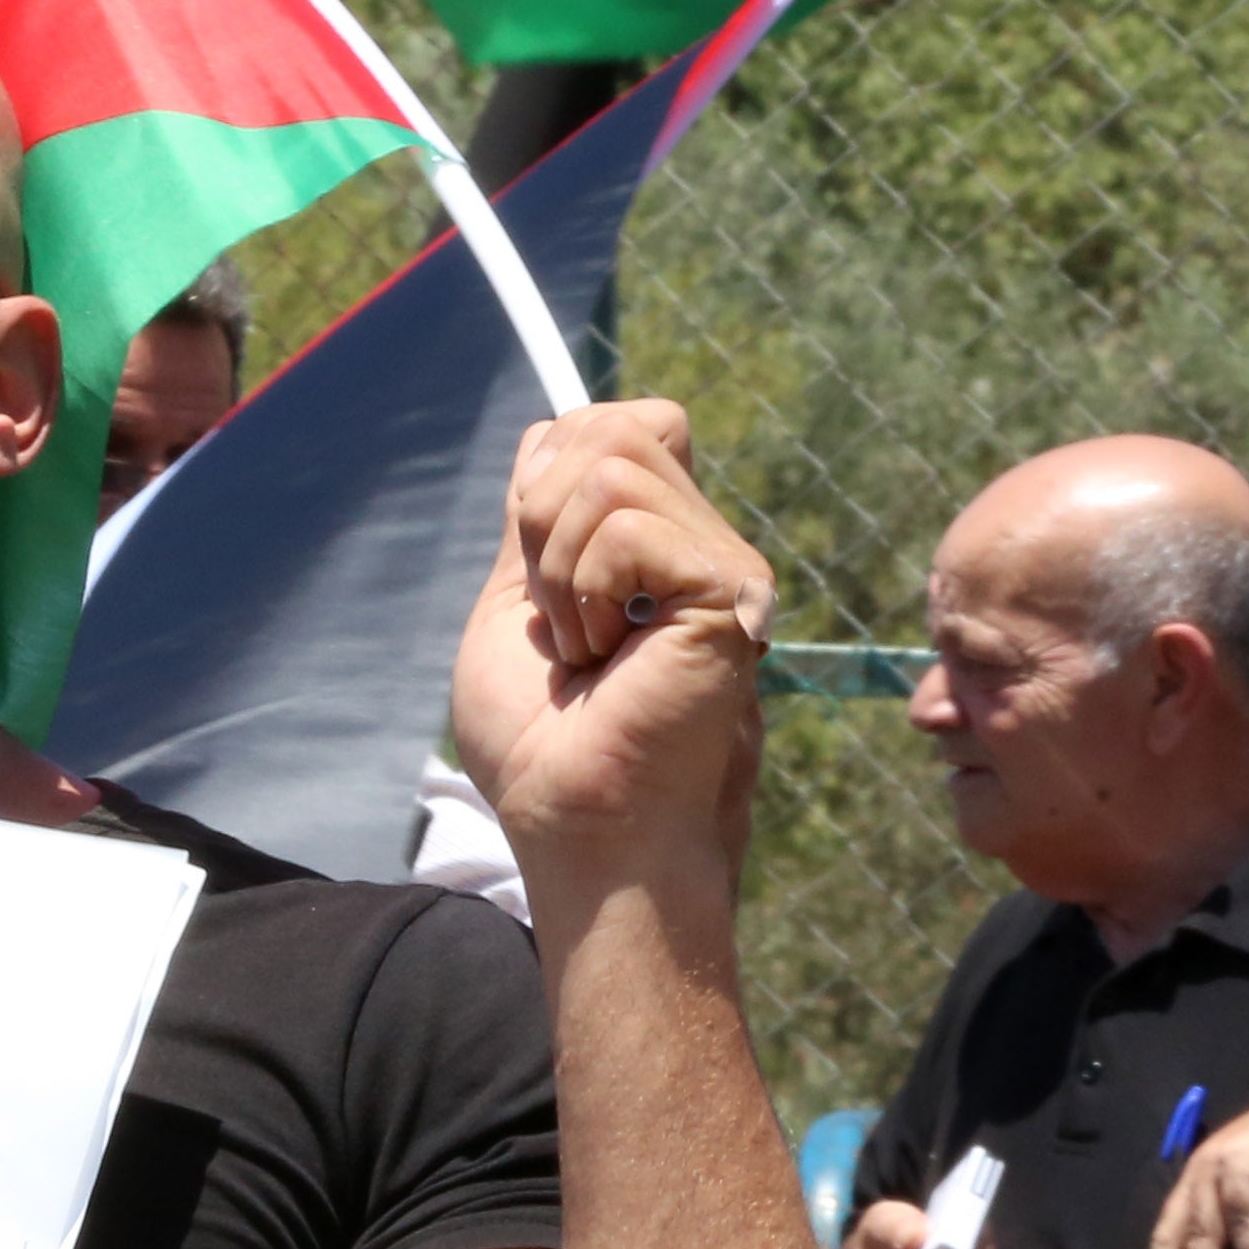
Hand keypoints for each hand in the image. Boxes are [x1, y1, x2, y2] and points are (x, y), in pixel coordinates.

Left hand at [448, 402, 774, 891]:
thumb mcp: (516, 607)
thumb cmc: (543, 743)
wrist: (580, 823)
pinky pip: (623, 524)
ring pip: (607, 467)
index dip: (540, 482)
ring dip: (561, 571)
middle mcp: (696, 539)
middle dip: (539, 525)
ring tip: (593, 647)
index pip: (596, 425)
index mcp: (648, 540)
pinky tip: (616, 658)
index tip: (538, 578)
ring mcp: (722, 559)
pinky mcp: (732, 585)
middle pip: (599, 430)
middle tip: (566, 624)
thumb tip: (551, 430)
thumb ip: (537, 518)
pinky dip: (588, 593)